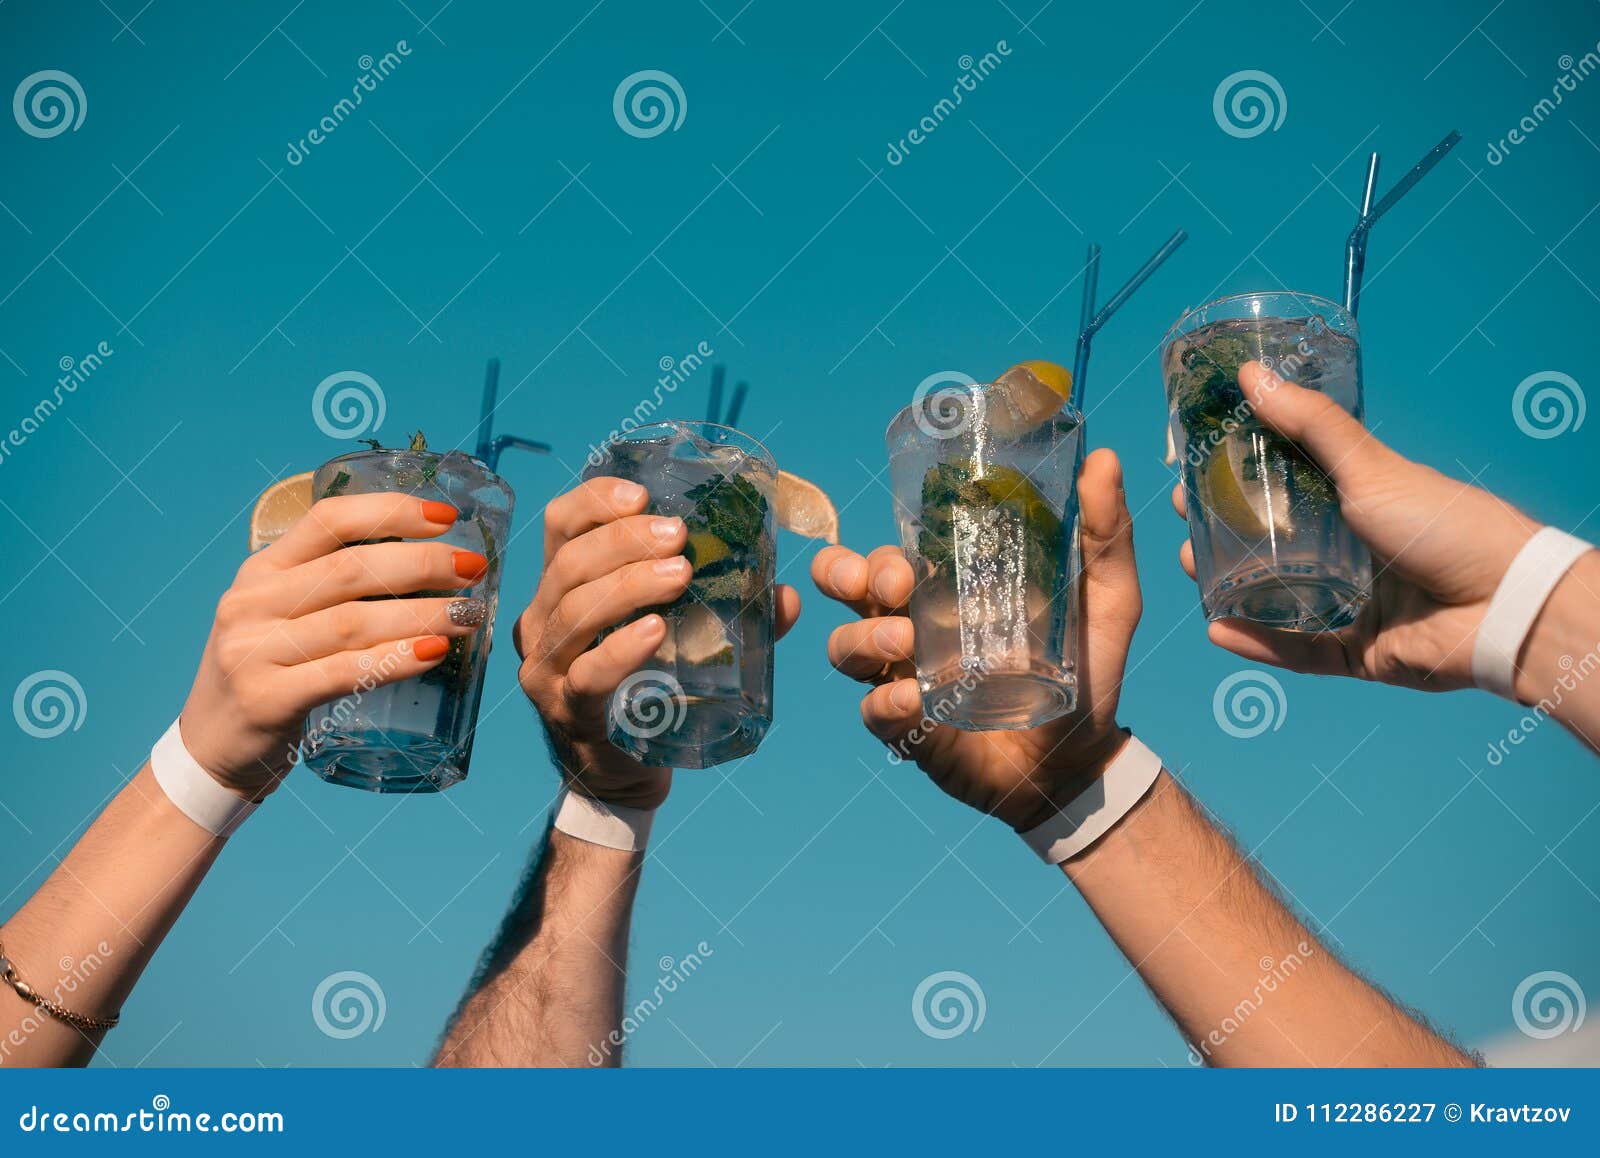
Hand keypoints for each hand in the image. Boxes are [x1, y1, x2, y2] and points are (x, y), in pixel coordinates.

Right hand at [181, 494, 489, 798]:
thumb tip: (432, 567)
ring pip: (354, 621)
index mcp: (262, 570)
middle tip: (473, 569)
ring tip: (469, 615)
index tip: (446, 517)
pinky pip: (344, 672)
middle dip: (422, 564)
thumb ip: (333, 589)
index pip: (328, 520)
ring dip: (422, 614)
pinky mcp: (266, 699)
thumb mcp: (282, 615)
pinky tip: (434, 653)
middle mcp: (252, 602)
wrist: (210, 748)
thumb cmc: (268, 673)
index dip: (391, 511)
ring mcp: (254, 650)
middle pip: (351, 569)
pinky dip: (395, 660)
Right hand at [516, 477, 801, 808]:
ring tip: (679, 575)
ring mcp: (548, 667)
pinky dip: (621, 650)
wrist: (621, 775)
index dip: (595, 501)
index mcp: (562, 587)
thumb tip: (786, 595)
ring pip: (575, 612)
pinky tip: (655, 632)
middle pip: (570, 562)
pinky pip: (588, 674)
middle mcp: (542, 620)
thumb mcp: (678, 639)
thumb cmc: (646, 691)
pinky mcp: (568, 709)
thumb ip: (727, 614)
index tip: (642, 495)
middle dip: (624, 540)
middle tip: (679, 538)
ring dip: (628, 586)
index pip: (562, 524)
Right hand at [813, 448, 1140, 831]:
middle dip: (846, 579)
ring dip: (863, 638)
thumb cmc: (1088, 674)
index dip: (871, 553)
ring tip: (903, 642)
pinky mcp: (908, 730)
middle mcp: (913, 629)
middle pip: (846, 591)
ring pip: (845, 648)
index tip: (901, 564)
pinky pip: (872, 712)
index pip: (885, 558)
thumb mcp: (1107, 600)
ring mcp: (905, 679)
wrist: (1085, 759)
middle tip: (890, 587)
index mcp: (946, 591)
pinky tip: (914, 700)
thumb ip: (1105, 535)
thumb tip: (1104, 459)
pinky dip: (886, 702)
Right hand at [1173, 361, 1543, 691]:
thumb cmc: (1442, 523)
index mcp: (1353, 502)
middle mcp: (1348, 550)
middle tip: (1185, 524)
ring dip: (1229, 586)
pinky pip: (1297, 650)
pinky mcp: (1356, 651)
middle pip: (1269, 543)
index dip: (1235, 478)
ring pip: (1274, 598)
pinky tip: (1218, 629)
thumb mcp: (1369, 467)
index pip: (1281, 485)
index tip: (1193, 467)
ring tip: (1193, 569)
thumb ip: (1310, 425)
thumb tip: (1250, 373)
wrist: (1503, 603)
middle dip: (1221, 534)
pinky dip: (1258, 643)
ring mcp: (1350, 602)